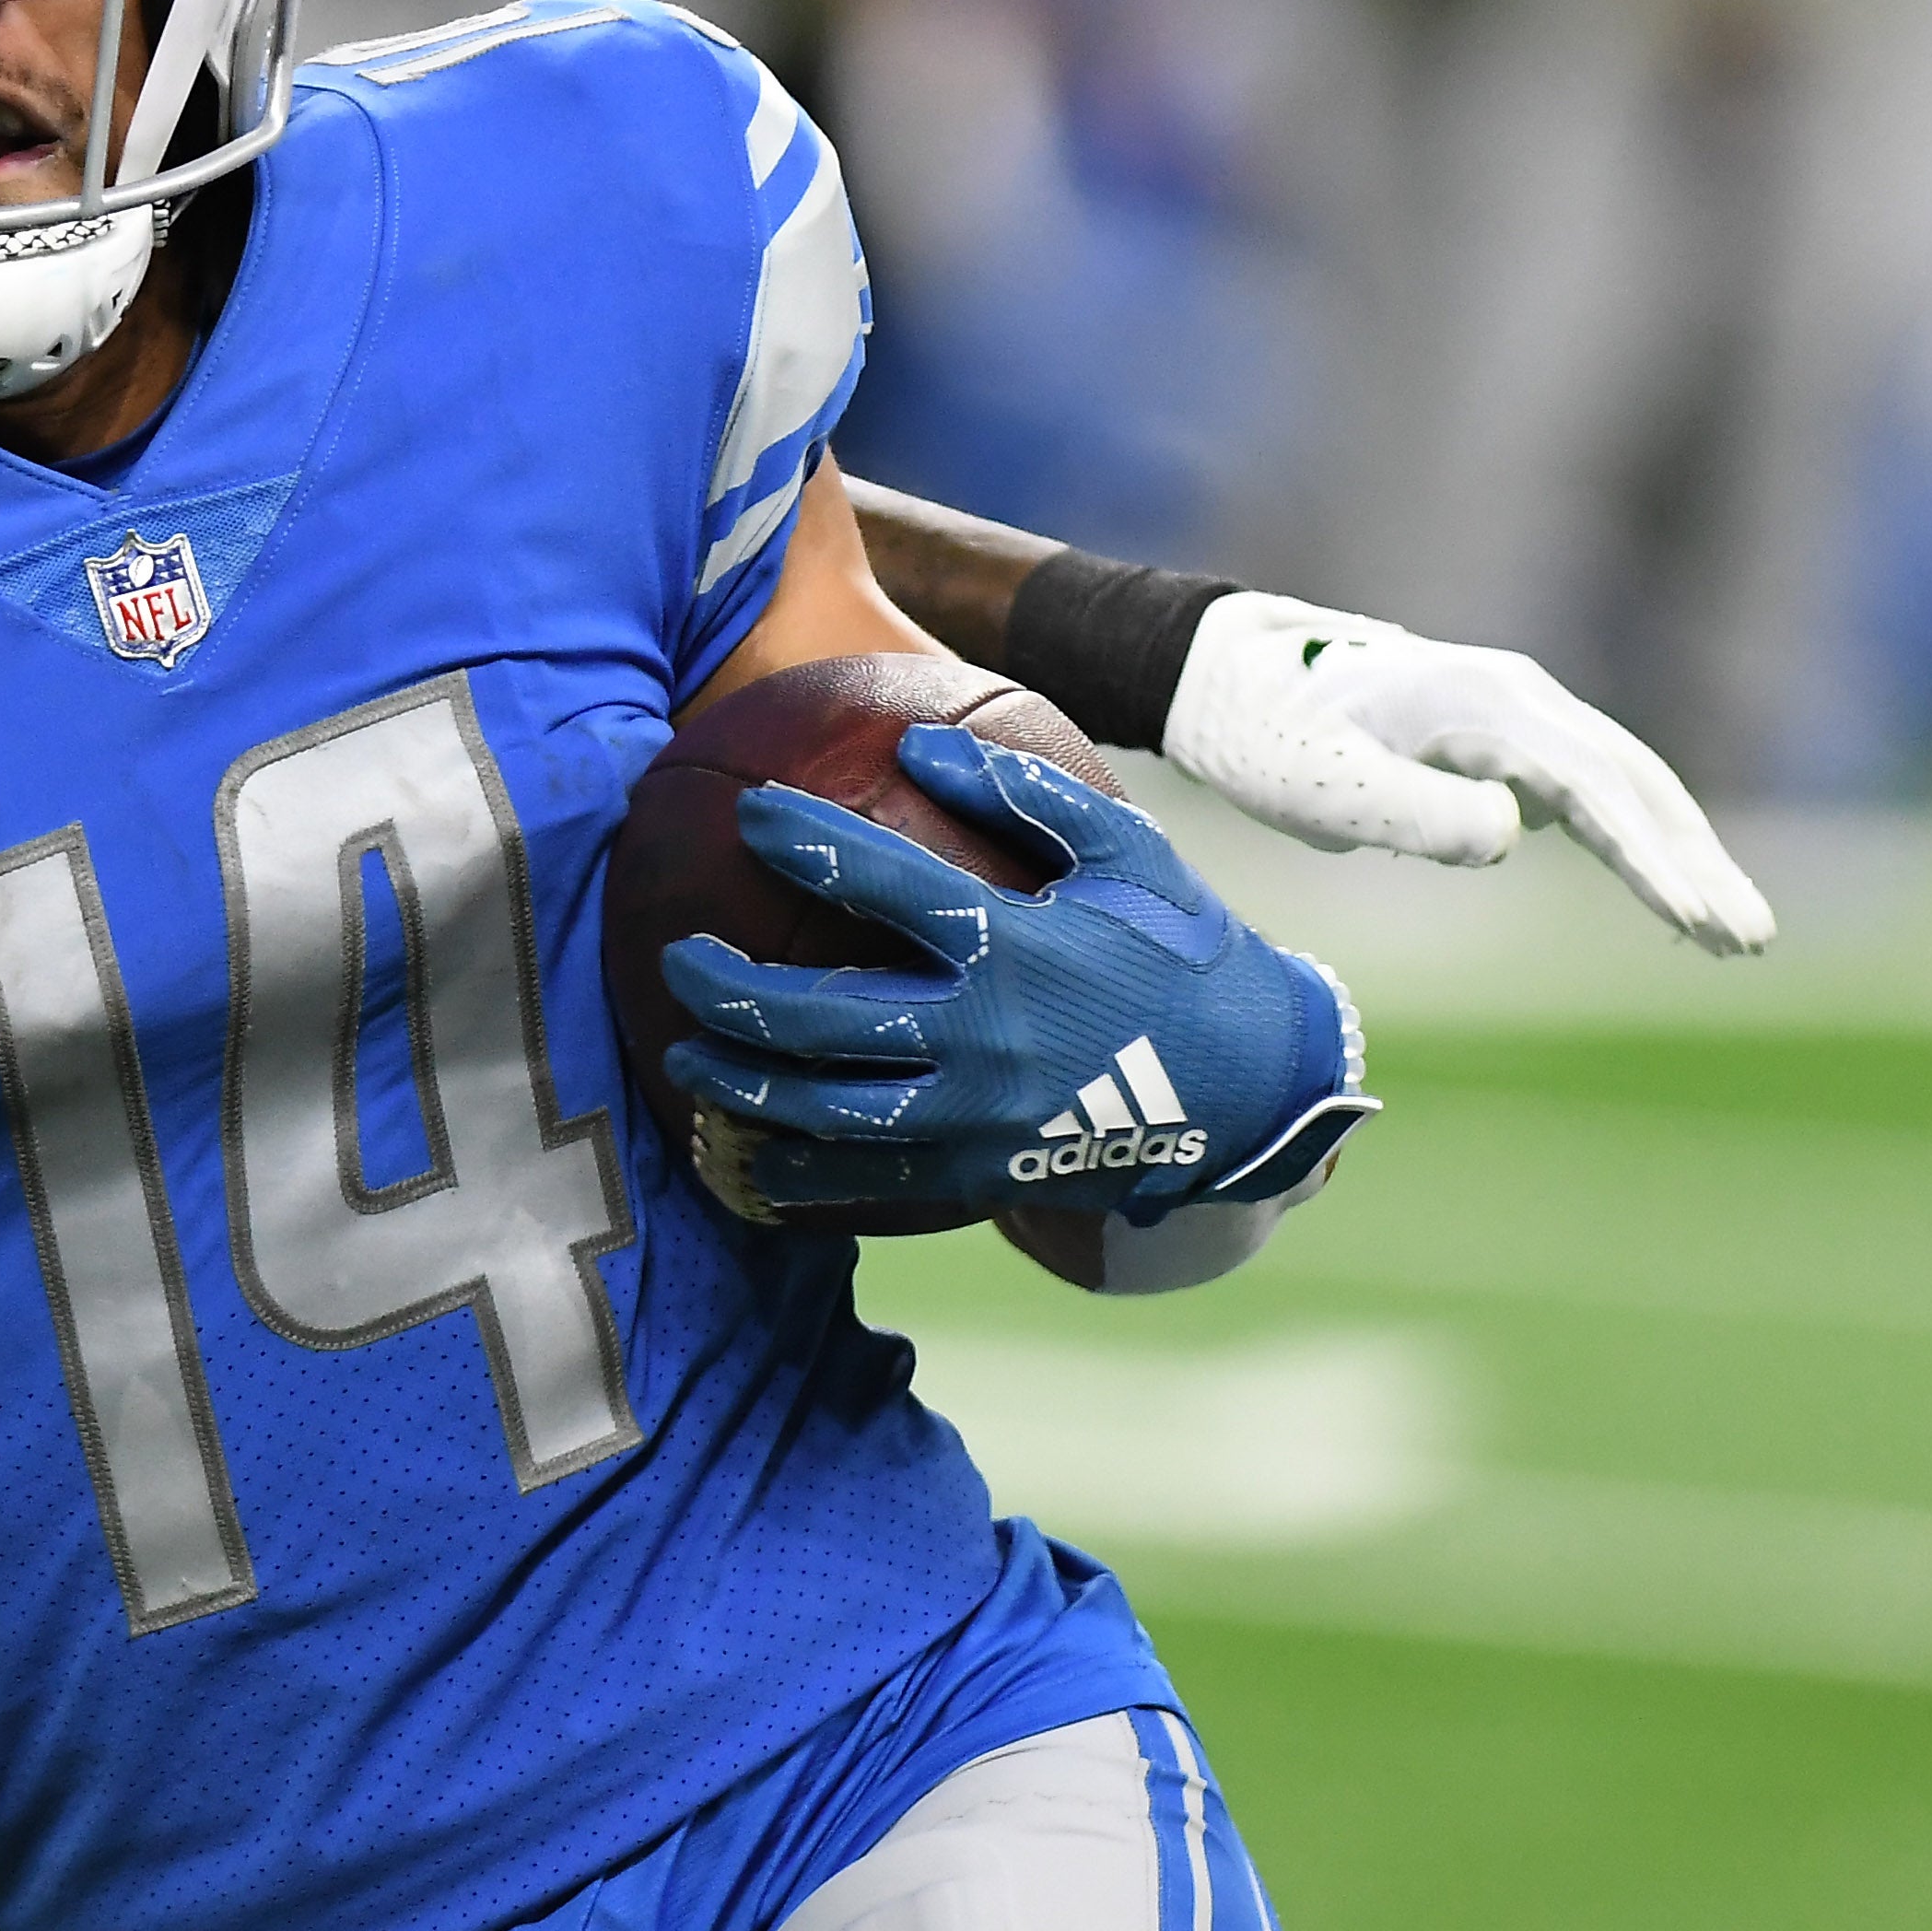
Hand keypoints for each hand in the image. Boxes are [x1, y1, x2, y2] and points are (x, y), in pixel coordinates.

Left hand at [658, 726, 1376, 1223]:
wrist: (1254, 1090)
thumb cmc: (1182, 952)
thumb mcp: (1128, 855)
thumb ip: (1024, 796)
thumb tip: (918, 746)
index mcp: (1017, 946)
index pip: (886, 884)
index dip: (808, 842)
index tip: (750, 810)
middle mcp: (984, 1036)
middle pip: (821, 1018)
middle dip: (731, 990)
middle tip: (678, 958)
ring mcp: (977, 1118)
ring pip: (825, 1112)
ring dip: (741, 1088)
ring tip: (688, 1059)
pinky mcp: (979, 1175)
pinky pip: (868, 1184)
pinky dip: (798, 1176)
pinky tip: (746, 1159)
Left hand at [1162, 591, 1774, 954]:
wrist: (1228, 681)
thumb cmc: (1268, 736)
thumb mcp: (1321, 785)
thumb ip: (1412, 812)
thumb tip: (1516, 834)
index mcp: (1483, 703)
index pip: (1593, 787)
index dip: (1649, 858)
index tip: (1694, 920)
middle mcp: (1518, 698)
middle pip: (1634, 781)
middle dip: (1696, 861)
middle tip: (1751, 942)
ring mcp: (1520, 717)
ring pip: (1627, 786)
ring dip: (1683, 856)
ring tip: (1736, 937)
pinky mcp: (1509, 744)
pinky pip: (1596, 794)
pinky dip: (1641, 844)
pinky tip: (1673, 902)